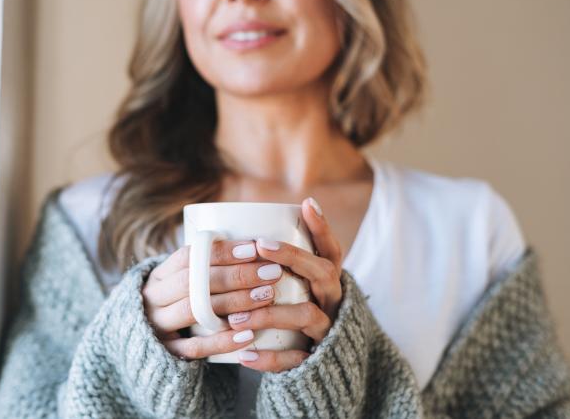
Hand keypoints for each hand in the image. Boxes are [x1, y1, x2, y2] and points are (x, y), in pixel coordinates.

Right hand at [143, 240, 284, 359]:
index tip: (255, 248)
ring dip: (234, 302)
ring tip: (266, 295)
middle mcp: (155, 298)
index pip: (188, 257)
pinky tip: (249, 335)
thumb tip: (257, 243)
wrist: (144, 341)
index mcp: (159, 275)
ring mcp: (159, 325)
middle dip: (236, 275)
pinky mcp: (168, 352)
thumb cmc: (178, 301)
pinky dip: (222, 341)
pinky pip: (195, 347)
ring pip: (195, 311)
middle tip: (271, 272)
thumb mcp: (182, 280)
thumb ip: (207, 266)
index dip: (222, 252)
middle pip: (194, 282)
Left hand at [227, 197, 344, 371]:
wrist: (322, 366)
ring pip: (307, 315)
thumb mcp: (298, 286)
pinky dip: (270, 359)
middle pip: (323, 273)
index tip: (306, 204)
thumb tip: (243, 229)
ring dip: (270, 312)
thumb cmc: (297, 314)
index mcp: (328, 281)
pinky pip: (296, 359)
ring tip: (236, 317)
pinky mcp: (316, 360)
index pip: (331, 250)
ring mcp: (327, 330)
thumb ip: (281, 264)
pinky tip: (245, 356)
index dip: (322, 227)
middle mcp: (332, 301)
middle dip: (293, 257)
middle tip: (261, 246)